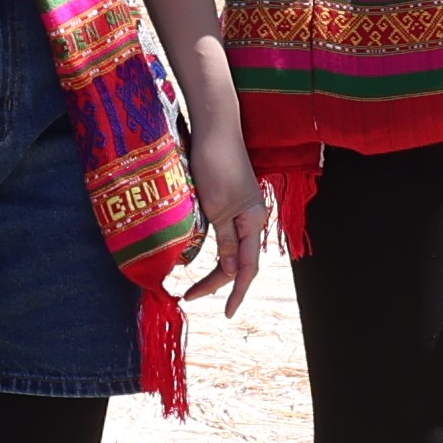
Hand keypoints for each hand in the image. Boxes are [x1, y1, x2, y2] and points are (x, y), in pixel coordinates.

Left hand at [177, 120, 270, 315]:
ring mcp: (240, 210)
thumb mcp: (218, 209)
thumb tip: (231, 271)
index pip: (247, 268)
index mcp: (253, 222)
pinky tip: (197, 255)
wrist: (214, 129)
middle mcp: (251, 218)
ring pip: (230, 249)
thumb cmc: (217, 165)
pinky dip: (212, 250)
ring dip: (214, 268)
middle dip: (217, 283)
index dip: (235, 292)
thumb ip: (225, 241)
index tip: (225, 314)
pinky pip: (224, 234)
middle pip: (238, 262)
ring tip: (193, 284)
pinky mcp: (228, 200)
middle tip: (189, 296)